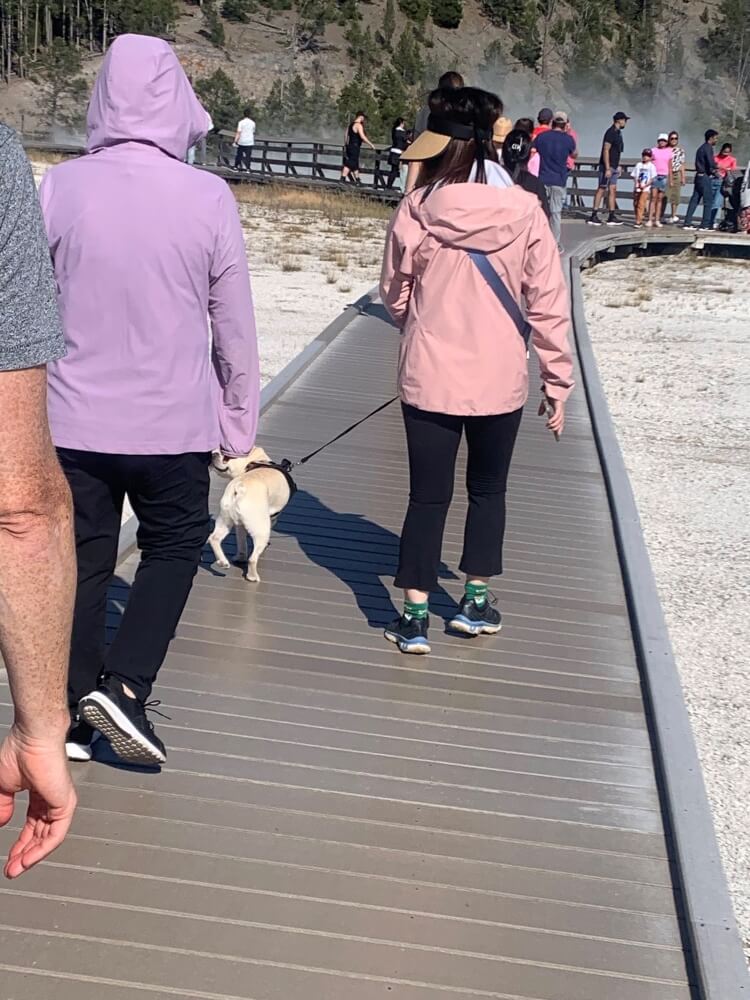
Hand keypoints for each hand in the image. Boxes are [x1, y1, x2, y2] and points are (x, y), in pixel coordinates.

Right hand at [0, 725, 75, 877]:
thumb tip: (0, 823)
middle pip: (41, 834)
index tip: (9, 859)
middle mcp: (51, 798)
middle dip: (25, 854)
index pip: (32, 825)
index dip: (20, 843)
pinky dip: (42, 849)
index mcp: (39, 793)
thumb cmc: (20, 751)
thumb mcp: (4, 787)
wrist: (32, 738)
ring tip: (17, 869)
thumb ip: (3, 807)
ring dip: (32, 856)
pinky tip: (28, 860)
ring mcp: (61, 801)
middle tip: (12, 869)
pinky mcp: (65, 803)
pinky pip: (56, 833)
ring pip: (49, 837)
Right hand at [538, 396, 564, 436]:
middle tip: (553, 432)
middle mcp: (560, 410)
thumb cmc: (550, 393)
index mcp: (558, 410)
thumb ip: (542, 409)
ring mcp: (560, 408)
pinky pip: (557, 416)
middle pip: (561, 422)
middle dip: (558, 428)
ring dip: (554, 425)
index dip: (560, 427)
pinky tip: (549, 423)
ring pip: (559, 420)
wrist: (552, 386)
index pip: (560, 420)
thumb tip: (539, 415)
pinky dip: (553, 420)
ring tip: (549, 427)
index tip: (558, 434)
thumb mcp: (544, 403)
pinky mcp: (558, 406)